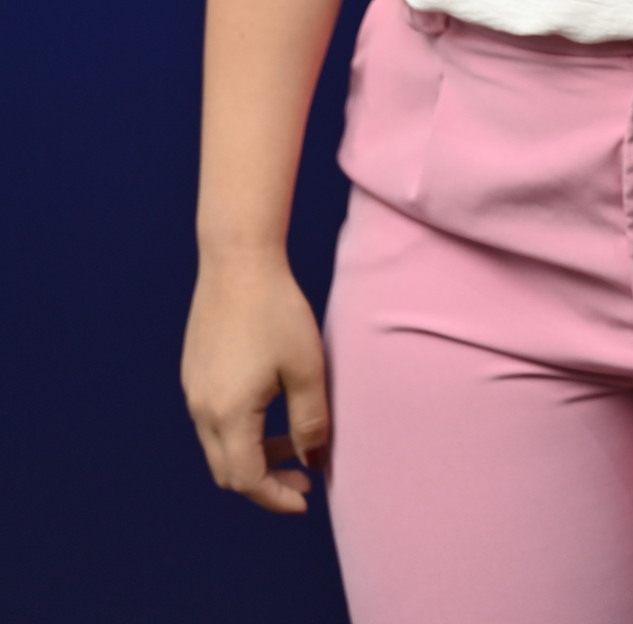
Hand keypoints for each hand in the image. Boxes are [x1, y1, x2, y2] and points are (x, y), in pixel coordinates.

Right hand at [181, 252, 329, 513]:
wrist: (237, 260)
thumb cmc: (277, 311)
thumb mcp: (306, 368)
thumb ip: (311, 421)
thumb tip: (313, 460)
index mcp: (228, 415)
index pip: (247, 480)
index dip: (276, 497)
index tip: (306, 498)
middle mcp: (202, 409)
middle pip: (227, 471)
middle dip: (265, 482)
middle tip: (302, 473)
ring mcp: (192, 390)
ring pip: (218, 446)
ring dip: (252, 454)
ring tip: (290, 439)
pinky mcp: (193, 371)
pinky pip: (212, 419)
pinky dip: (239, 430)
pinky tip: (268, 407)